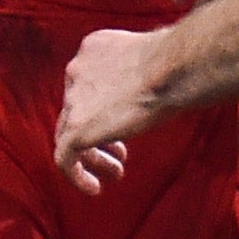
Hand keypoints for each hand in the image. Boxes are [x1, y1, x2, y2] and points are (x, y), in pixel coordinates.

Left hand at [54, 27, 166, 193]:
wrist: (170, 68)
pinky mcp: (77, 127)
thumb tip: (147, 89)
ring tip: (116, 173)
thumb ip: (134, 75)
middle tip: (120, 153)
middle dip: (98, 133)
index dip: (102, 109)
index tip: (123, 125)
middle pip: (76, 110)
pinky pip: (64, 158)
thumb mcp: (148, 61)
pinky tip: (94, 188)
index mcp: (91, 50)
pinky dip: (77, 175)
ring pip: (69, 134)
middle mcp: (76, 70)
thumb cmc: (174, 63)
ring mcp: (73, 99)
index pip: (86, 86)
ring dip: (93, 157)